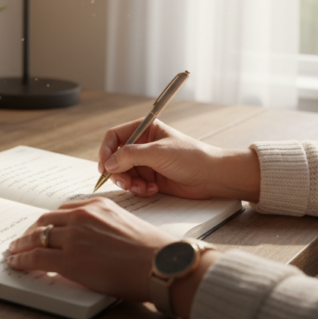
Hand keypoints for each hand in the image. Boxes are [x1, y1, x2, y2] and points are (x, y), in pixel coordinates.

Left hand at [7, 197, 174, 302]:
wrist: (160, 264)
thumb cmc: (152, 252)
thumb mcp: (126, 226)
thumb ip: (105, 227)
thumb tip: (94, 242)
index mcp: (97, 205)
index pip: (64, 210)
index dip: (50, 221)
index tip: (43, 228)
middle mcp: (82, 216)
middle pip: (46, 220)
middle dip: (32, 231)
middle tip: (23, 239)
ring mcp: (73, 236)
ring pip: (36, 236)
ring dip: (22, 244)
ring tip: (14, 251)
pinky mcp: (67, 258)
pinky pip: (35, 257)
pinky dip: (21, 259)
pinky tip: (16, 263)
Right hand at [98, 119, 260, 201]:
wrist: (212, 177)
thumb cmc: (191, 157)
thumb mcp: (158, 152)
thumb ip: (131, 156)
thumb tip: (108, 163)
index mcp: (144, 129)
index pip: (114, 137)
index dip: (106, 151)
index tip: (104, 166)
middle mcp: (142, 145)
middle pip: (115, 158)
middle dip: (118, 172)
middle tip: (125, 182)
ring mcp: (146, 162)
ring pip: (123, 173)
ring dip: (129, 183)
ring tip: (143, 187)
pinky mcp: (150, 178)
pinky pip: (134, 184)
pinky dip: (139, 189)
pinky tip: (153, 189)